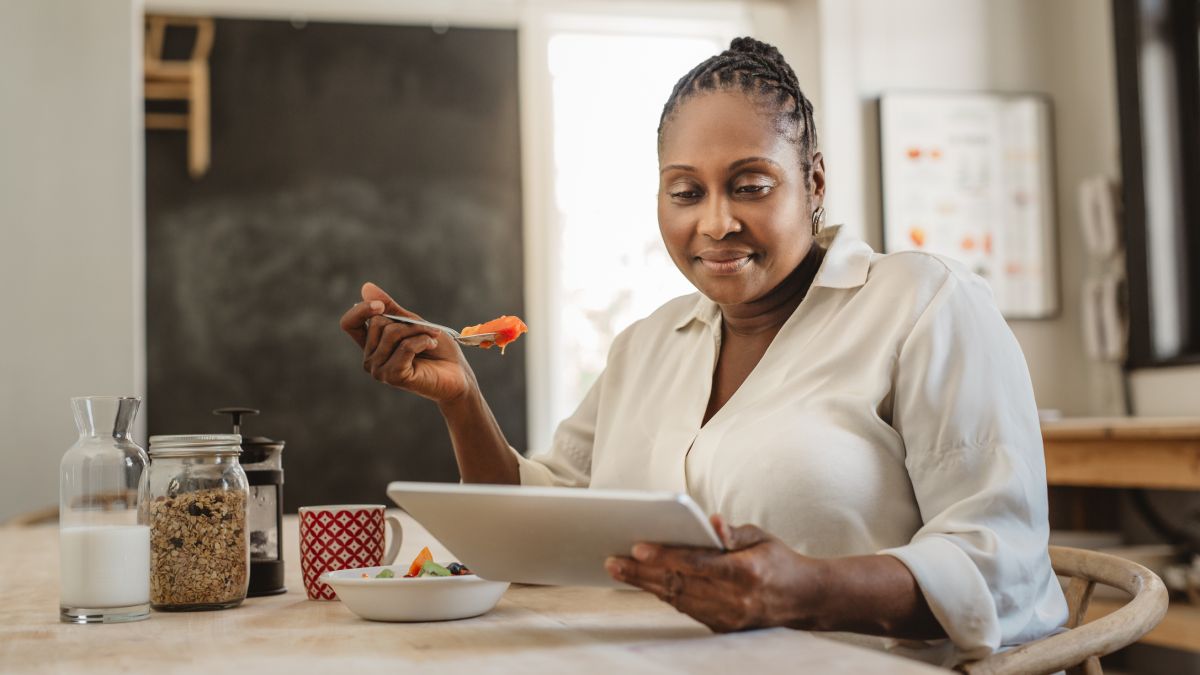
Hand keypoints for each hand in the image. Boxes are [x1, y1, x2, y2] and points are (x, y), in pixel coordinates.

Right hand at [338, 282, 475, 403]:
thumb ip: (390, 309)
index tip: (380, 306)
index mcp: (372, 345)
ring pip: (392, 333)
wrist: (458, 375)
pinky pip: (405, 347)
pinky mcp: (393, 377)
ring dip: (418, 331)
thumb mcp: (413, 323)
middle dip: (407, 322)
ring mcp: (379, 370)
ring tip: (432, 340)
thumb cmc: (437, 350)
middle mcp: (370, 359)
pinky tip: (431, 346)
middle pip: (377, 323)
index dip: (361, 310)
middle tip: (428, 331)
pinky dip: (423, 341)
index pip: (349, 323)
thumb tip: (365, 288)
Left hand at [604, 515, 827, 632]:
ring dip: (645, 585)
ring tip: (619, 572)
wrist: (804, 599)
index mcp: (745, 572)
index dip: (665, 557)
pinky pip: (687, 610)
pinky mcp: (723, 627)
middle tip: (613, 562)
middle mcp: (735, 599)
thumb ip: (732, 532)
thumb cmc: (779, 560)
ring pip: (678, 600)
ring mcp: (728, 617)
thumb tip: (710, 521)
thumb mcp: (761, 537)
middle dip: (642, 573)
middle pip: (679, 584)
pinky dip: (664, 595)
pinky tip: (645, 584)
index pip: (697, 564)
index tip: (638, 548)